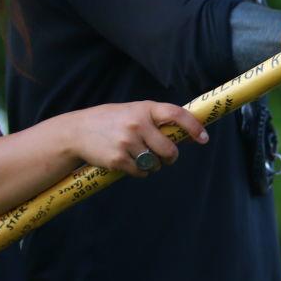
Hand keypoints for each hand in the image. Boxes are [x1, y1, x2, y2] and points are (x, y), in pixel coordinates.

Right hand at [70, 102, 207, 177]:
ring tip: (139, 156)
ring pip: (155, 163)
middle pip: (168, 149)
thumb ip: (154, 120)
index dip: (194, 127)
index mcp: (144, 109)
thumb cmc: (109, 121)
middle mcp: (137, 124)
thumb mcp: (132, 111)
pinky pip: (140, 172)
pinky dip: (139, 171)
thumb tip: (184, 134)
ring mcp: (127, 143)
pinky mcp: (118, 160)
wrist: (76, 132)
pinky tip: (128, 162)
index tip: (204, 138)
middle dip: (171, 157)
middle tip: (166, 157)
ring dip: (152, 165)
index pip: (176, 114)